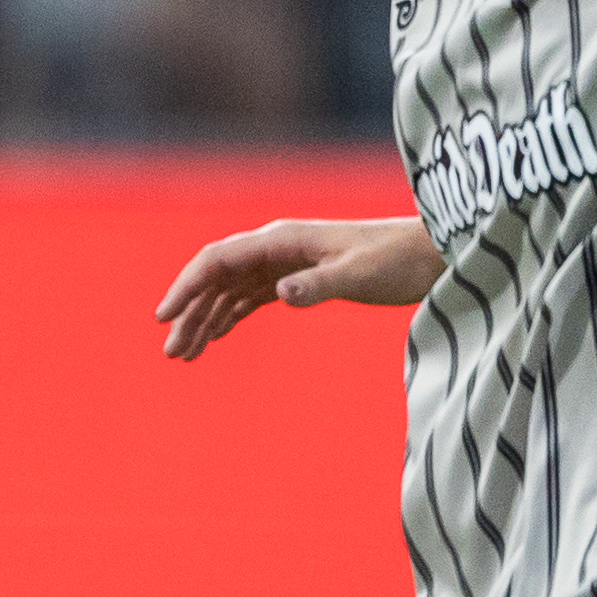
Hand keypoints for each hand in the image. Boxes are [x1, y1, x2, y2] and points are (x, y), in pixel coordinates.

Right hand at [156, 217, 441, 360]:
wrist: (431, 254)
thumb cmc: (398, 261)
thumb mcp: (358, 275)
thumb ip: (317, 284)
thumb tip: (278, 293)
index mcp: (281, 240)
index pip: (217, 261)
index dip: (186, 287)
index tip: (164, 318)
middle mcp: (275, 249)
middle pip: (216, 280)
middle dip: (190, 315)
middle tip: (172, 354)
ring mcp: (284, 264)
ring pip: (229, 292)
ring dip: (206, 321)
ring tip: (186, 356)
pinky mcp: (297, 279)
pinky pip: (250, 299)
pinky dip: (230, 319)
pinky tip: (216, 339)